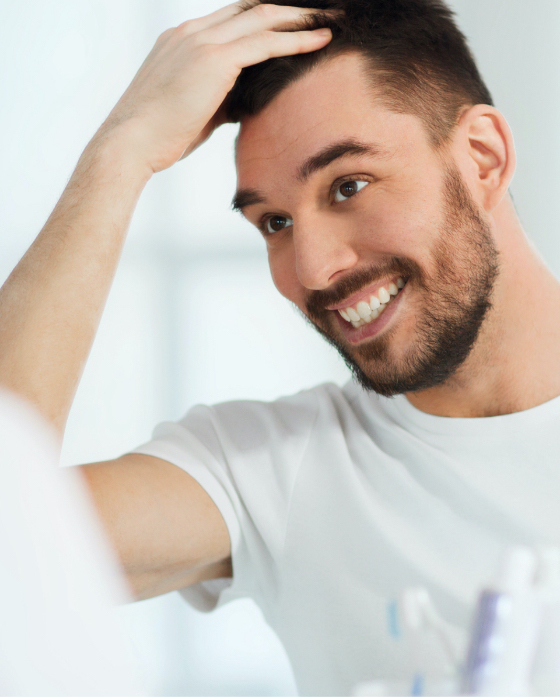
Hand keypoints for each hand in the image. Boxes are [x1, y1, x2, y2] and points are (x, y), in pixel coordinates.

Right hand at [96, 2, 332, 173]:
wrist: (130, 143)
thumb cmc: (158, 135)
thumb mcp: (193, 109)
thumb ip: (219, 98)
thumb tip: (242, 106)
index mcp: (182, 39)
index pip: (233, 16)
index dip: (266, 15)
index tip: (295, 20)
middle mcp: (192, 31)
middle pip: (251, 7)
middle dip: (289, 9)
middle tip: (322, 12)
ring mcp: (201, 41)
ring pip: (263, 17)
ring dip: (301, 17)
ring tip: (331, 19)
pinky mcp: (214, 60)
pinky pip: (265, 42)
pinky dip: (296, 39)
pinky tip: (321, 39)